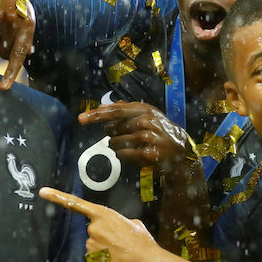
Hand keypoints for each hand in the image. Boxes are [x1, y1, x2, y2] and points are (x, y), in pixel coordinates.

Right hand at [0, 0, 35, 89]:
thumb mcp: (24, 10)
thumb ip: (25, 32)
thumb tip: (29, 54)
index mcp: (26, 20)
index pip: (18, 53)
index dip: (10, 72)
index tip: (4, 87)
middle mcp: (11, 18)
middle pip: (1, 53)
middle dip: (0, 49)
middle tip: (0, 34)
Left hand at [39, 187, 159, 261]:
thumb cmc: (143, 244)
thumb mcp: (134, 225)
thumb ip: (120, 222)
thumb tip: (119, 228)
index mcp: (103, 215)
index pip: (76, 204)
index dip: (58, 197)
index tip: (43, 192)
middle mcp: (93, 229)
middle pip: (92, 232)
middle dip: (104, 238)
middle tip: (120, 245)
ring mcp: (91, 246)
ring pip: (93, 247)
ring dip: (104, 251)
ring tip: (121, 255)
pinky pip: (95, 261)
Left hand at [79, 102, 194, 174]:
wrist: (180, 150)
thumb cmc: (159, 130)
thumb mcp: (146, 114)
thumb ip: (124, 109)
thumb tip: (102, 106)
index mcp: (144, 109)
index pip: (114, 111)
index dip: (96, 115)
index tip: (81, 119)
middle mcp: (146, 121)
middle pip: (112, 128)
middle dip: (112, 134)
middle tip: (122, 135)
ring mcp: (147, 138)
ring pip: (115, 143)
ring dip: (117, 146)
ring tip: (129, 145)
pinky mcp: (148, 154)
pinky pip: (123, 155)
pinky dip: (122, 155)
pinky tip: (131, 153)